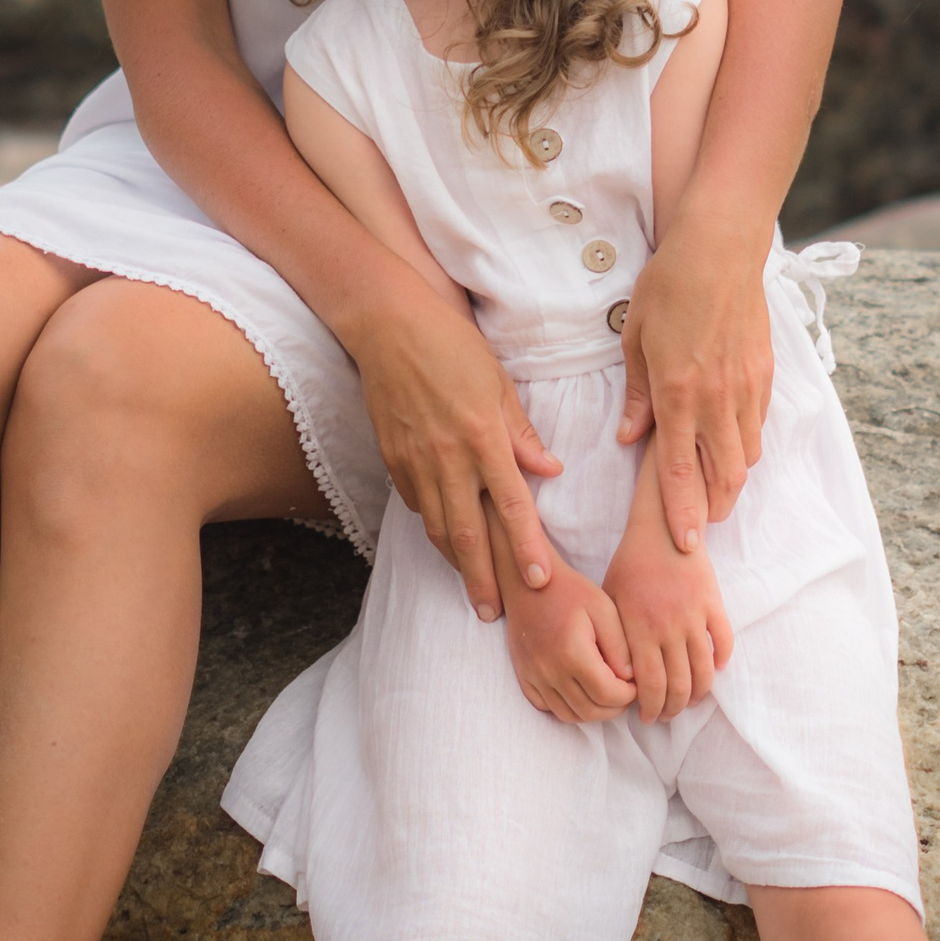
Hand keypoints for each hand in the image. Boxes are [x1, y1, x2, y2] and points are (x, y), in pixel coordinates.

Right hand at [349, 275, 559, 621]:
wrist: (388, 327)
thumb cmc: (452, 346)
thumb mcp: (499, 383)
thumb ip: (522, 432)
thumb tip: (550, 468)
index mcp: (483, 437)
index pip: (511, 506)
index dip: (526, 548)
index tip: (540, 582)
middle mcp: (449, 458)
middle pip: (468, 534)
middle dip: (484, 579)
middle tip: (495, 613)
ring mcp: (416, 462)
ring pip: (437, 527)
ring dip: (456, 564)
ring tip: (473, 591)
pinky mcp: (393, 460)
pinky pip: (415, 505)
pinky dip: (432, 528)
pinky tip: (445, 543)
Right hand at [506, 565, 636, 725]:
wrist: (527, 584)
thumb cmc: (570, 591)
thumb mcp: (604, 609)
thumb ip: (620, 646)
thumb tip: (630, 678)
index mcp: (572, 652)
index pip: (607, 694)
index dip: (628, 696)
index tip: (637, 684)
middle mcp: (549, 670)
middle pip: (590, 711)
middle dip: (615, 708)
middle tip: (626, 692)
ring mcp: (534, 677)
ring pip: (570, 715)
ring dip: (594, 712)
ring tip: (608, 694)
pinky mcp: (525, 678)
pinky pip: (549, 709)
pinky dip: (570, 708)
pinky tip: (583, 692)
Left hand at [601, 532, 731, 721]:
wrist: (662, 528)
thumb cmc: (629, 564)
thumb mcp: (610, 601)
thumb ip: (615, 640)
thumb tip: (620, 679)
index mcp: (640, 630)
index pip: (649, 686)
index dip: (650, 708)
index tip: (646, 716)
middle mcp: (668, 628)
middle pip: (678, 686)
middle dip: (672, 709)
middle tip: (667, 715)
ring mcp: (694, 617)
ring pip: (704, 671)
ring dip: (697, 693)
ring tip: (689, 701)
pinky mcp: (714, 604)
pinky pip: (724, 642)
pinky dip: (721, 662)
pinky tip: (713, 671)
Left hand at [616, 208, 773, 552]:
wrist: (721, 246)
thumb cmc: (669, 285)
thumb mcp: (635, 337)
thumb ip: (636, 394)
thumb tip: (630, 438)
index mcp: (678, 393)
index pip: (682, 471)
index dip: (683, 513)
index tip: (685, 545)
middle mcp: (717, 399)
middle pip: (725, 476)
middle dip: (713, 508)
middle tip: (698, 524)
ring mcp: (747, 388)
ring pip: (748, 456)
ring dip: (732, 480)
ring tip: (715, 492)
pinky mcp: (765, 375)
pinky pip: (759, 425)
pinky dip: (746, 444)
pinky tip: (731, 443)